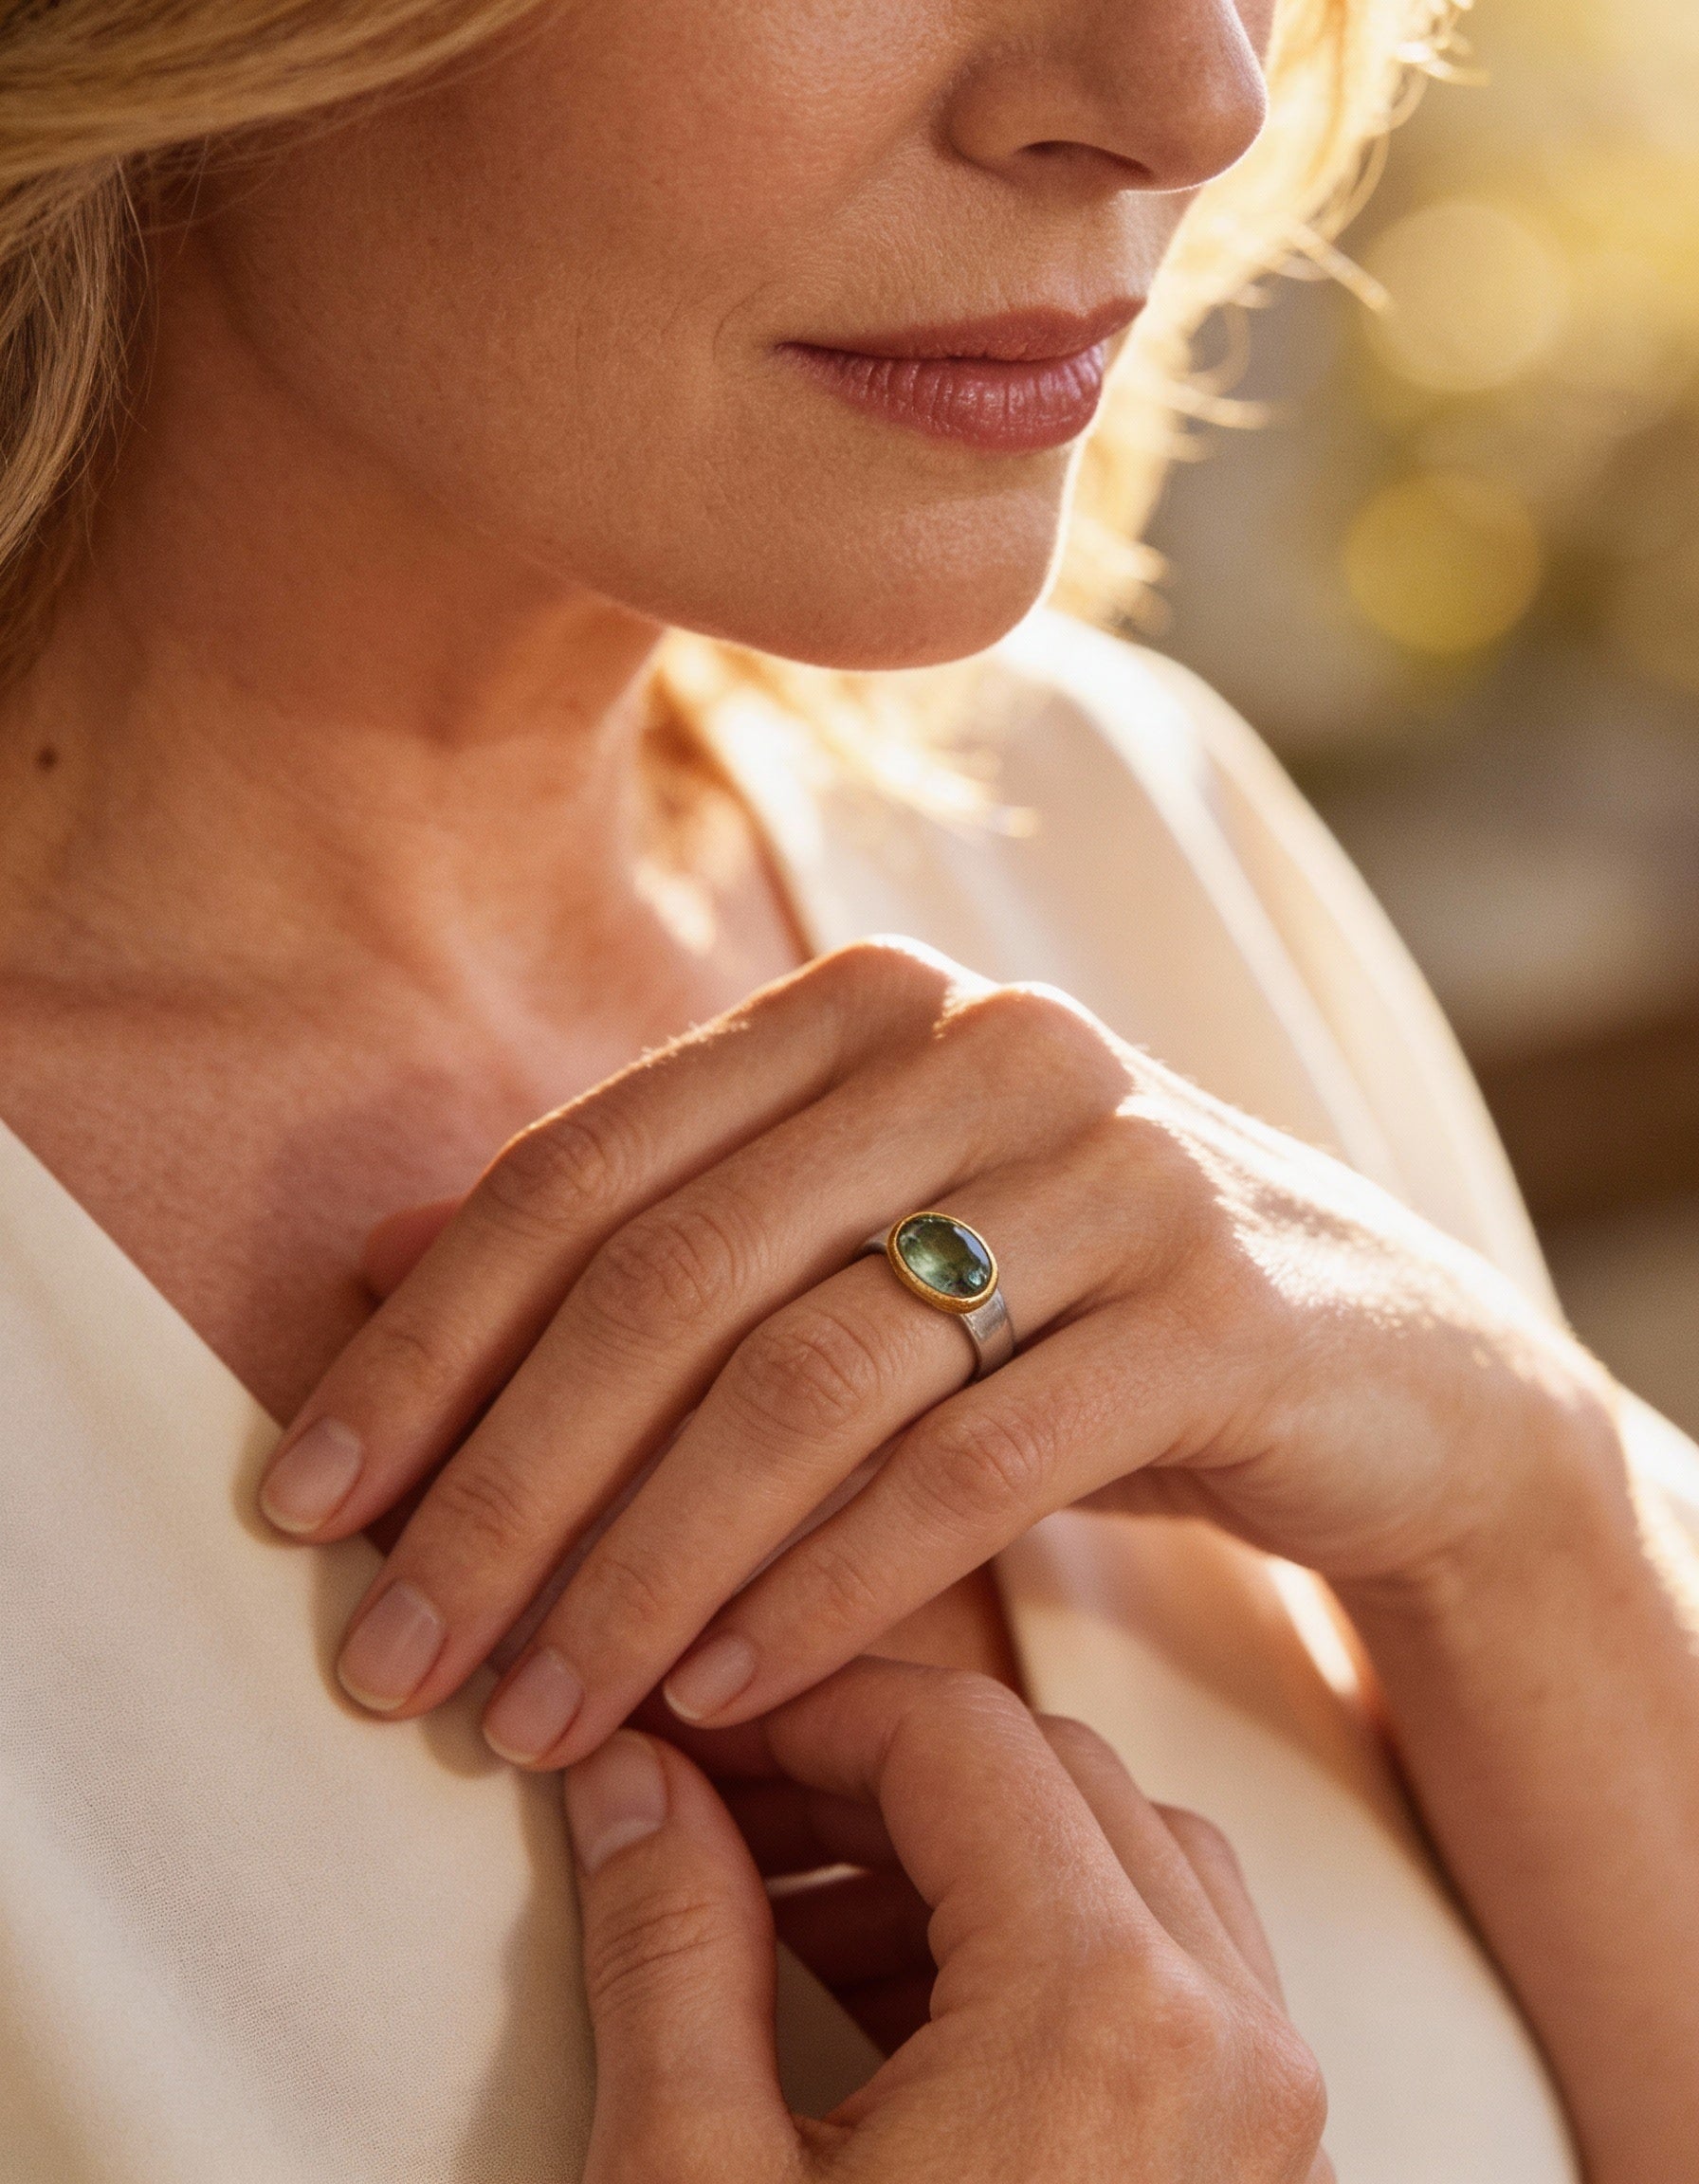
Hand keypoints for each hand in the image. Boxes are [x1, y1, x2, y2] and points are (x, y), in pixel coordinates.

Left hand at [260, 937, 1616, 1756]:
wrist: (1384, 1366)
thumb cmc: (1065, 1308)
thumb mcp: (851, 1248)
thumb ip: (642, 1232)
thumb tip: (367, 1261)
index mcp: (861, 1004)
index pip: (583, 1168)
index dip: (426, 1344)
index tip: (306, 1505)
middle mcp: (981, 1043)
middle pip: (673, 1275)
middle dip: (506, 1484)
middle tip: (396, 1661)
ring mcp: (1112, 1162)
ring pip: (809, 1377)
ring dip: (645, 1567)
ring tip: (537, 1714)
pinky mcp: (1215, 1305)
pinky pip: (970, 1465)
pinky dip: (824, 1588)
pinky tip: (722, 1693)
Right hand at [564, 1657, 1329, 2183]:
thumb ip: (667, 1950)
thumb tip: (630, 1781)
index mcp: (1106, 2018)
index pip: (957, 1735)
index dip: (801, 1701)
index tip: (683, 1716)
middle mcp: (1233, 2046)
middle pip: (1045, 1775)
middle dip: (864, 1770)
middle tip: (708, 1799)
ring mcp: (1269, 2123)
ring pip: (1115, 1861)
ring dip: (944, 1853)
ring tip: (772, 1902)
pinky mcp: (1258, 2181)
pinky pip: (1161, 1981)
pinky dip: (1020, 1949)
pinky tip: (874, 2002)